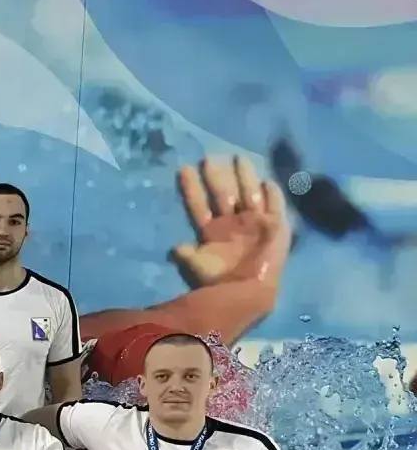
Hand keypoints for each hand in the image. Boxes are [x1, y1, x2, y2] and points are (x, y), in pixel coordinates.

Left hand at [173, 155, 290, 290]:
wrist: (246, 291)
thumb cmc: (220, 279)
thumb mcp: (197, 265)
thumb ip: (185, 254)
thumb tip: (174, 248)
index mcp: (213, 232)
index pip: (199, 205)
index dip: (192, 188)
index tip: (184, 169)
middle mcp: (233, 224)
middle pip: (224, 194)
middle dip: (217, 177)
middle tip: (209, 157)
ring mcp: (254, 223)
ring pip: (249, 193)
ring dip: (244, 176)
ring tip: (238, 157)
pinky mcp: (275, 226)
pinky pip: (275, 205)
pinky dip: (272, 194)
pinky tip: (268, 181)